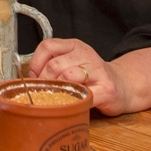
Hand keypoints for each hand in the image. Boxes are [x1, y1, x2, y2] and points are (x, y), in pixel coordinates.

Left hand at [29, 38, 150, 115]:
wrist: (123, 86)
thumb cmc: (91, 78)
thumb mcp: (72, 63)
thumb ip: (53, 66)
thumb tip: (27, 81)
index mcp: (74, 45)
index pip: (47, 46)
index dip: (35, 64)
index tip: (34, 79)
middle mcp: (86, 54)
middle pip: (55, 65)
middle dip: (44, 82)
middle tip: (43, 94)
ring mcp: (98, 70)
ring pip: (69, 76)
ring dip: (58, 91)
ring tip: (56, 99)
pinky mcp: (108, 88)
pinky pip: (85, 95)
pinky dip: (74, 102)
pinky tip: (72, 105)